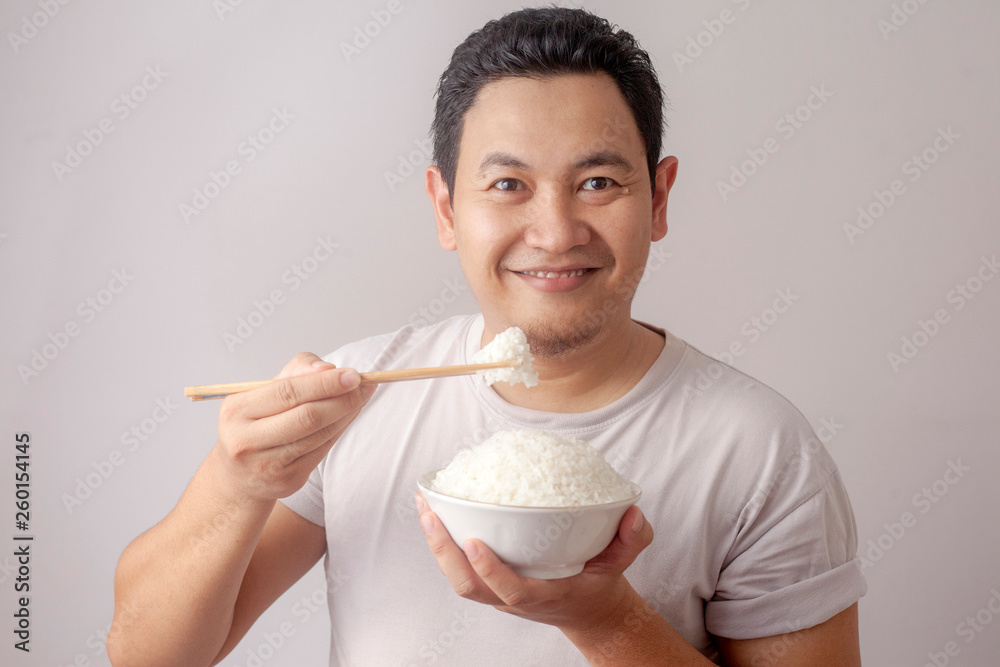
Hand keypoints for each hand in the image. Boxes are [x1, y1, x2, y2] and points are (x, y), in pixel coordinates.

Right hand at [213, 352, 374, 501]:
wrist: (238, 475)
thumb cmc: (255, 423)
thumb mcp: (263, 393)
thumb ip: (295, 372)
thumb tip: (327, 368)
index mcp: (236, 410)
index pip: (288, 392)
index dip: (324, 383)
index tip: (352, 374)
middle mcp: (246, 440)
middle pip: (307, 416)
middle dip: (342, 399)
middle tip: (364, 385)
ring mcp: (267, 465)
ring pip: (319, 434)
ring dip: (347, 414)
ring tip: (361, 397)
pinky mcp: (287, 481)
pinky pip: (322, 450)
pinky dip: (339, 430)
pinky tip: (348, 417)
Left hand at [416, 493, 653, 635]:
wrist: (588, 609)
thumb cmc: (598, 581)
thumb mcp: (622, 561)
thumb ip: (632, 539)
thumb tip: (632, 513)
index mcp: (545, 594)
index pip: (512, 591)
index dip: (490, 570)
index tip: (474, 541)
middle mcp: (514, 599)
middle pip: (468, 586)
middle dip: (443, 550)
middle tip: (429, 512)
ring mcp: (497, 594)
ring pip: (456, 579)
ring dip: (436, 544)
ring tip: (424, 505)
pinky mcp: (489, 583)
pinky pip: (457, 568)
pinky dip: (442, 543)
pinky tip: (435, 511)